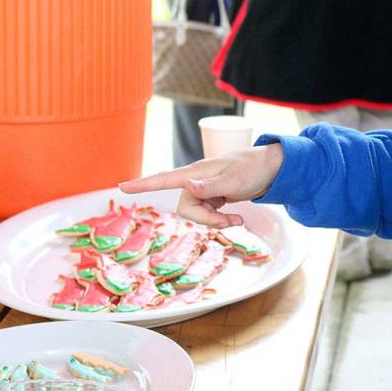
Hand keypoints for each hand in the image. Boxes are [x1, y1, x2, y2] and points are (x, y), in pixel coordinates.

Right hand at [119, 143, 283, 227]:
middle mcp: (195, 181)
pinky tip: (237, 219)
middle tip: (230, 220)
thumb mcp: (233, 180)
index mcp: (196, 173)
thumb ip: (210, 186)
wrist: (270, 170)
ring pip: (196, 214)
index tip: (121, 187)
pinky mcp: (212, 198)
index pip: (164, 179)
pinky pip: (207, 215)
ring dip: (216, 222)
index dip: (143, 184)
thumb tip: (187, 186)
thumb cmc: (251, 169)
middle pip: (185, 208)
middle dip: (205, 220)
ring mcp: (203, 190)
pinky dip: (221, 220)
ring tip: (237, 219)